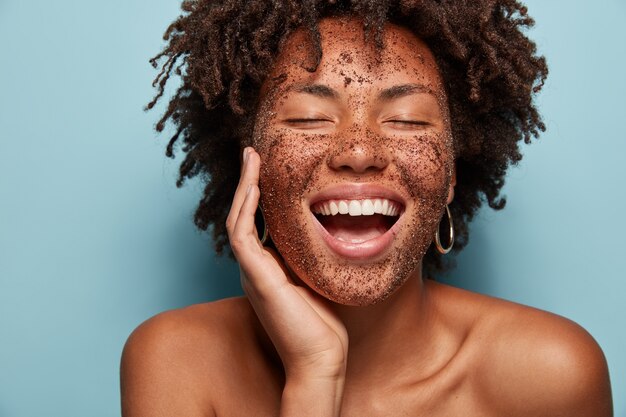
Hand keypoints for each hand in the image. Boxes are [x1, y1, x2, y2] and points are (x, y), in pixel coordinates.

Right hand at [226, 147, 347, 380]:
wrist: (321, 359)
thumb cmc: (325, 324)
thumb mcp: (318, 277)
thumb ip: (313, 254)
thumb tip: (331, 228)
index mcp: (268, 267)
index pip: (257, 221)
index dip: (259, 193)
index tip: (268, 167)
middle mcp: (254, 267)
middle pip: (242, 214)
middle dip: (247, 182)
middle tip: (253, 153)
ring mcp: (252, 272)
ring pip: (237, 219)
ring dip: (243, 186)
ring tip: (251, 158)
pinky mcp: (255, 277)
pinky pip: (242, 234)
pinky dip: (246, 208)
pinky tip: (254, 186)